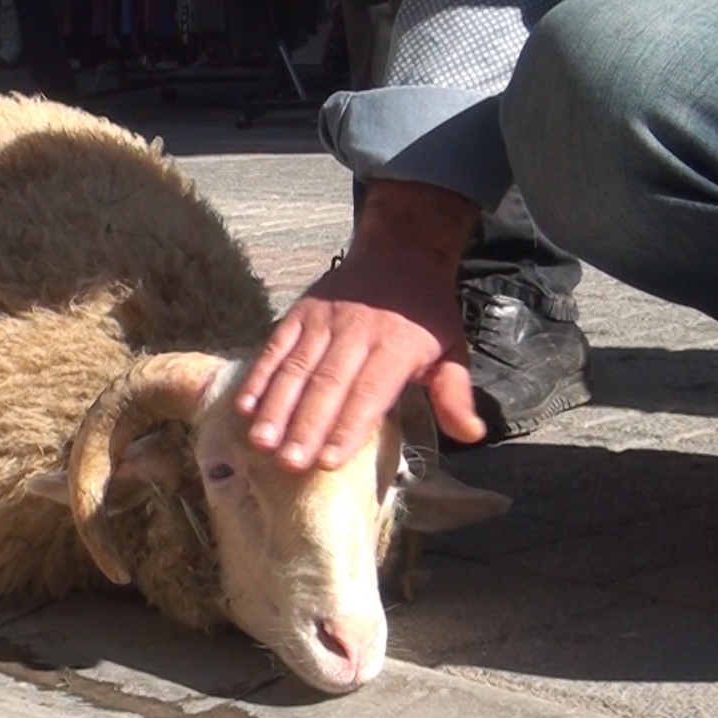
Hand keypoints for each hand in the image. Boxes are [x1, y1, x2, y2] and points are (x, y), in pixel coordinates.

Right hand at [236, 180, 487, 471]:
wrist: (399, 253)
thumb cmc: (425, 314)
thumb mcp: (452, 350)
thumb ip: (454, 393)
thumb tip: (472, 435)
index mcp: (395, 347)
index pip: (368, 393)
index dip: (347, 427)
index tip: (328, 462)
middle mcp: (355, 334)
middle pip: (327, 385)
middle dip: (305, 427)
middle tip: (288, 464)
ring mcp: (322, 323)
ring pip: (296, 369)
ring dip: (276, 408)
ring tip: (261, 443)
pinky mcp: (298, 314)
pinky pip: (275, 348)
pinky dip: (259, 377)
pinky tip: (245, 408)